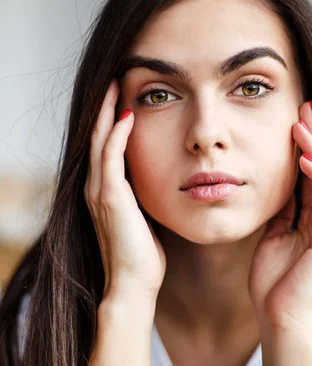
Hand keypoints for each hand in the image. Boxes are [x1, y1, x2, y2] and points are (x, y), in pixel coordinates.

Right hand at [84, 79, 166, 309]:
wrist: (133, 285)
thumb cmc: (143, 256)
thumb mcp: (144, 218)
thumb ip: (144, 197)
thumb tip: (161, 181)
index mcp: (106, 192)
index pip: (106, 147)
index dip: (112, 120)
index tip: (125, 97)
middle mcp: (97, 188)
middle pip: (98, 137)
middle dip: (106, 108)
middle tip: (116, 80)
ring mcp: (100, 192)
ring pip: (100, 141)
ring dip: (108, 113)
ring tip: (117, 86)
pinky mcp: (110, 198)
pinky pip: (110, 158)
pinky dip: (117, 135)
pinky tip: (128, 116)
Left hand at [248, 100, 311, 334]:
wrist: (277, 314)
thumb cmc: (271, 280)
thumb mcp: (271, 234)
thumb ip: (280, 210)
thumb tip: (276, 184)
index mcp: (309, 215)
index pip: (307, 172)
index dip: (301, 145)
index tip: (290, 118)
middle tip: (302, 107)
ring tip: (301, 124)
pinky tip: (305, 159)